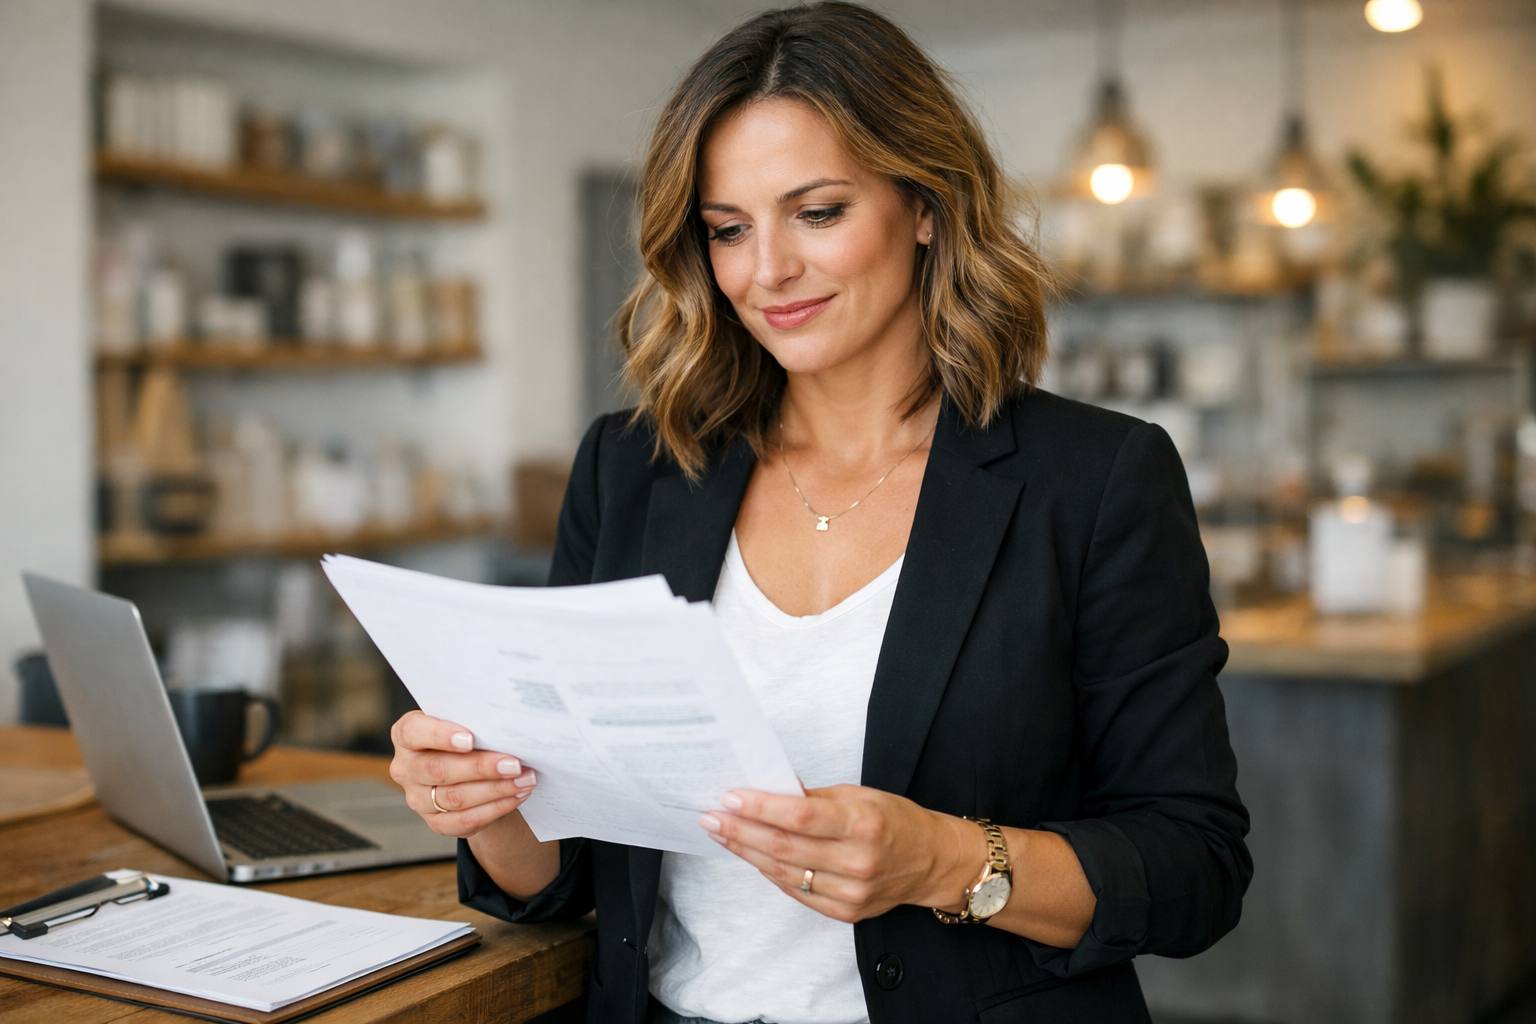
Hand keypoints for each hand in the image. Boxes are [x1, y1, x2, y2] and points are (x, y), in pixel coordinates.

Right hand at [389, 711, 538, 838]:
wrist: (469, 771)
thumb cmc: (468, 739)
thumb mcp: (465, 724)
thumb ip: (474, 722)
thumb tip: (506, 725)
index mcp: (407, 735)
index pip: (413, 732)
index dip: (440, 735)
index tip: (471, 739)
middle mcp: (406, 768)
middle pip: (438, 769)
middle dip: (481, 767)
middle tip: (514, 764)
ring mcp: (418, 798)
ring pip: (455, 797)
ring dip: (496, 789)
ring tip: (524, 779)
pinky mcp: (436, 822)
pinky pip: (465, 820)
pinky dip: (495, 808)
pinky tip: (516, 796)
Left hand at [700, 784, 982, 923]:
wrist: (932, 861)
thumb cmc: (896, 821)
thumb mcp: (860, 795)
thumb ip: (814, 797)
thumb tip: (770, 788)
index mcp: (864, 823)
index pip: (800, 816)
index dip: (760, 808)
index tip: (730, 798)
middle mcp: (858, 861)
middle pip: (785, 848)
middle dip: (741, 832)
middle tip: (712, 818)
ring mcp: (852, 892)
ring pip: (785, 873)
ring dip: (747, 853)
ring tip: (723, 835)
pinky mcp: (846, 912)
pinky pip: (797, 892)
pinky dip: (771, 873)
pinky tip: (753, 856)